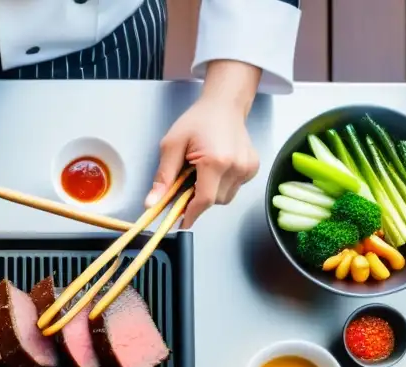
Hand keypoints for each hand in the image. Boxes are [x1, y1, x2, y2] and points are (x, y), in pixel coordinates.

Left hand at [146, 60, 261, 228]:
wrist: (224, 105)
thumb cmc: (198, 121)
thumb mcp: (172, 145)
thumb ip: (163, 177)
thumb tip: (152, 203)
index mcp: (216, 161)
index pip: (204, 200)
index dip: (190, 214)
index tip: (180, 222)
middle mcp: (236, 166)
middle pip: (213, 201)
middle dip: (197, 199)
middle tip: (187, 183)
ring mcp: (248, 167)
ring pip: (224, 197)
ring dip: (210, 192)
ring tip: (202, 172)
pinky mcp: (252, 168)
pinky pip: (233, 189)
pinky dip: (222, 185)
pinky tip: (216, 168)